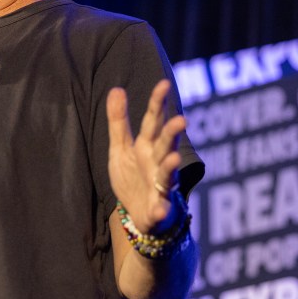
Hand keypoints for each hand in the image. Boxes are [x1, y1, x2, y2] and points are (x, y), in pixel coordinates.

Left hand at [107, 79, 185, 233]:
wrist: (138, 214)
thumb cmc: (133, 177)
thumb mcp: (121, 148)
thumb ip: (119, 121)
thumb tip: (116, 89)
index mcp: (148, 146)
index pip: (153, 121)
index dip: (158, 103)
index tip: (164, 84)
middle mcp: (158, 162)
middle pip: (165, 145)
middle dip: (172, 134)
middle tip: (181, 121)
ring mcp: (161, 185)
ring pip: (168, 174)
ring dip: (171, 166)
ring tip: (175, 158)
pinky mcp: (159, 209)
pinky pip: (161, 208)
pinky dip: (162, 209)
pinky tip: (161, 208)